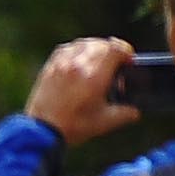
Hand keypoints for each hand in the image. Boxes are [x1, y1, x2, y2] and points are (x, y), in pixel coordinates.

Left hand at [26, 36, 140, 140]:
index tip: (129, 61)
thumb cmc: (72, 126)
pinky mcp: (49, 68)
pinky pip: (66, 49)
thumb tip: (134, 110)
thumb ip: (126, 113)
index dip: (126, 52)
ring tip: (99, 61)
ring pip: (83, 43)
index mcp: (94, 75)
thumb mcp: (105, 122)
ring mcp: (61, 64)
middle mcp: (77, 64)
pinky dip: (77, 50)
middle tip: (116, 62)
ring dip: (95, 48)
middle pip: (100, 44)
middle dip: (112, 51)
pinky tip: (79, 61)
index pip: (115, 49)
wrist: (40, 132)